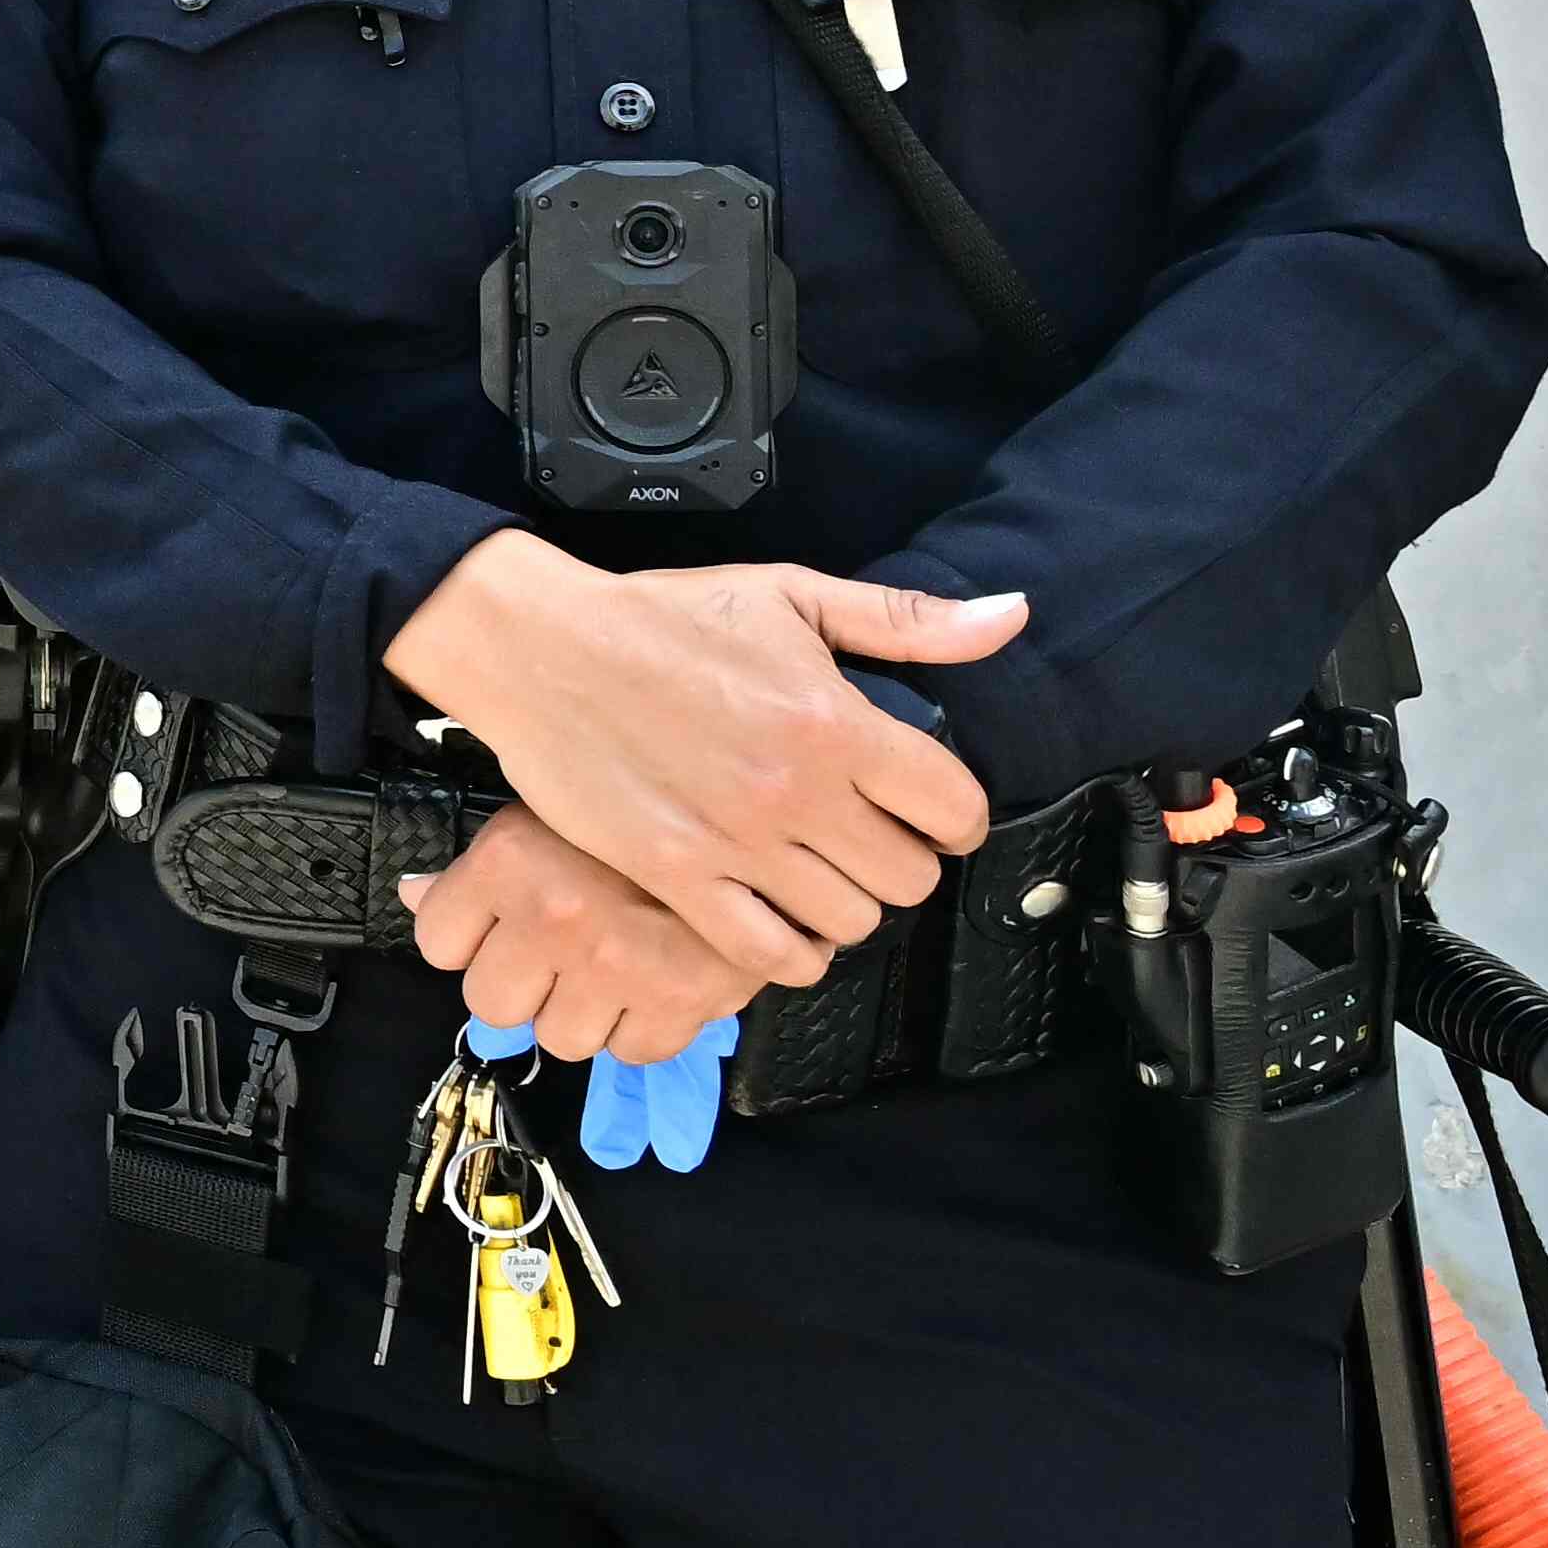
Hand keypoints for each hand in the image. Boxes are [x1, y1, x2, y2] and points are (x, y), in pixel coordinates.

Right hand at [387, 534, 1024, 974]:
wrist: (540, 649)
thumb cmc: (660, 618)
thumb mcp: (791, 594)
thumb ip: (906, 619)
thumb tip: (1007, 617)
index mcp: (836, 723)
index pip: (953, 808)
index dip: (955, 818)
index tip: (932, 815)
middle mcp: (796, 792)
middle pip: (907, 878)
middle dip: (900, 862)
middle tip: (866, 842)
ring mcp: (736, 842)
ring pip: (848, 923)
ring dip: (845, 906)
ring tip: (819, 877)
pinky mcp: (677, 876)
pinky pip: (769, 954)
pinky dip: (789, 952)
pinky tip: (777, 918)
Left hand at [406, 809, 806, 1059]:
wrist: (766, 815)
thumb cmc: (649, 810)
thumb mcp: (550, 813)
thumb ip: (482, 865)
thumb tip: (416, 895)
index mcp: (510, 860)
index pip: (437, 941)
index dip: (466, 939)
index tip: (494, 929)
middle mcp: (555, 916)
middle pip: (492, 1004)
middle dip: (522, 985)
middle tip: (557, 955)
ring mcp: (615, 964)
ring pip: (559, 1037)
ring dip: (582, 1011)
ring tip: (611, 964)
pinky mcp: (677, 1001)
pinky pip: (630, 1049)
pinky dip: (642, 1026)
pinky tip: (654, 979)